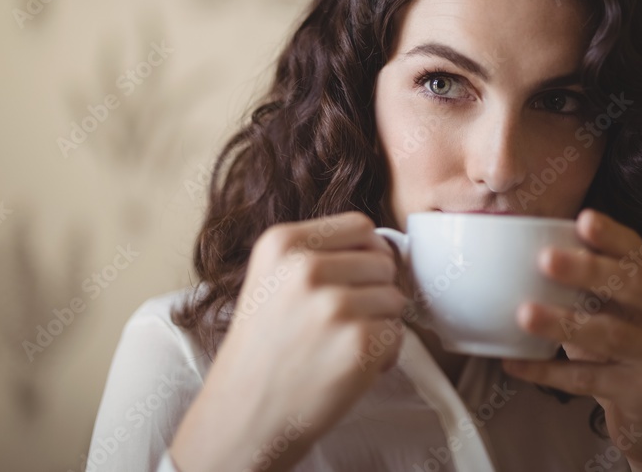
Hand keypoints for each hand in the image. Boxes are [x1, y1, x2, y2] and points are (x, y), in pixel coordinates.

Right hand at [172, 211, 406, 471]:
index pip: (360, 225)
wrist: (242, 415)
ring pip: (395, 298)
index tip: (359, 276)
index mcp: (281, 242)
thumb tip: (382, 248)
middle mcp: (305, 268)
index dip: (368, 253)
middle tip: (345, 322)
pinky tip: (351, 366)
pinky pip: (399, 334)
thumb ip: (317, 254)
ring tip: (343, 344)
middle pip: (383, 262)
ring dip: (381, 324)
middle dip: (375, 292)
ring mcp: (334, 305)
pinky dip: (385, 354)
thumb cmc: (261, 351)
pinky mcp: (359, 343)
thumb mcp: (270, 279)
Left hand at [500, 209, 641, 468]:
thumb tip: (518, 248)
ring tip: (525, 314)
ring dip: (566, 323)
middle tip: (547, 260)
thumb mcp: (606, 305)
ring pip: (612, 335)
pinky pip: (590, 380)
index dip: (611, 236)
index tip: (583, 219)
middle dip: (589, 270)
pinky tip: (515, 364)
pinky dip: (549, 372)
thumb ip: (582, 278)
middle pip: (632, 287)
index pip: (636, 252)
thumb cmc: (616, 343)